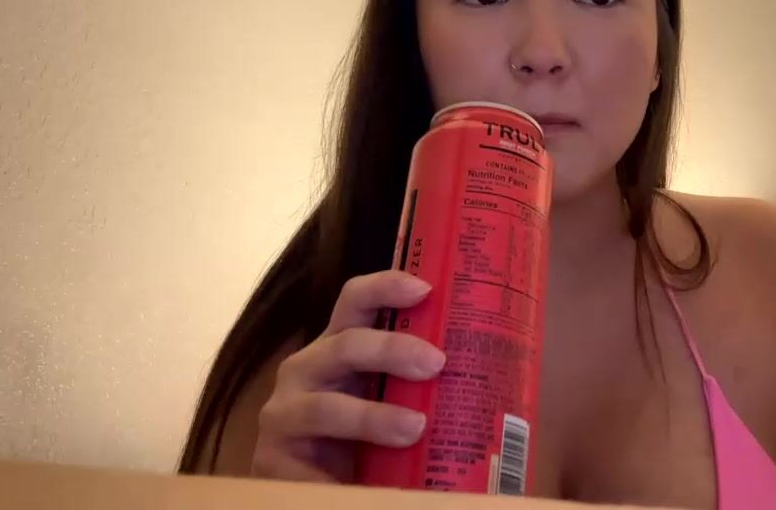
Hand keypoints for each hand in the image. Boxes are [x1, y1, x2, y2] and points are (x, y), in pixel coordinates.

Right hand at [250, 270, 444, 481]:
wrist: (316, 491)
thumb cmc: (363, 439)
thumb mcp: (394, 403)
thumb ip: (424, 386)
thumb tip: (502, 379)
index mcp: (338, 346)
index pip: (355, 302)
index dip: (386, 287)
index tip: (426, 288)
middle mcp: (307, 368)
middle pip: (346, 344)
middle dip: (392, 349)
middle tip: (436, 363)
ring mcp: (284, 411)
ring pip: (326, 406)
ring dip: (373, 417)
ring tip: (416, 428)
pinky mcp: (273, 457)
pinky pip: (310, 466)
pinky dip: (342, 475)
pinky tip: (368, 484)